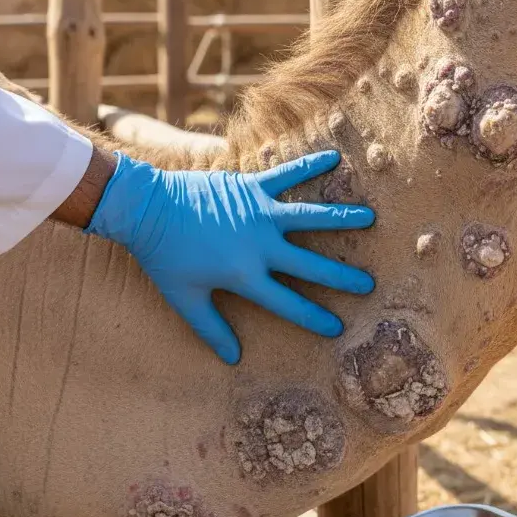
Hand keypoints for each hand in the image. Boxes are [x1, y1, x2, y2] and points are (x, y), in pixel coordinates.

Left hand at [85, 150, 374, 363]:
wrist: (146, 208)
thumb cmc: (164, 257)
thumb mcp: (185, 299)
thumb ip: (211, 329)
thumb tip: (233, 359)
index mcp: (245, 276)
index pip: (288, 304)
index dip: (315, 318)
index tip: (338, 328)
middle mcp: (260, 245)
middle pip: (310, 266)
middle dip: (342, 277)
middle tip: (370, 284)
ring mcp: (258, 214)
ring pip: (310, 217)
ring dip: (341, 217)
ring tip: (370, 218)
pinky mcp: (251, 187)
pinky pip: (287, 175)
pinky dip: (310, 166)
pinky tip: (335, 156)